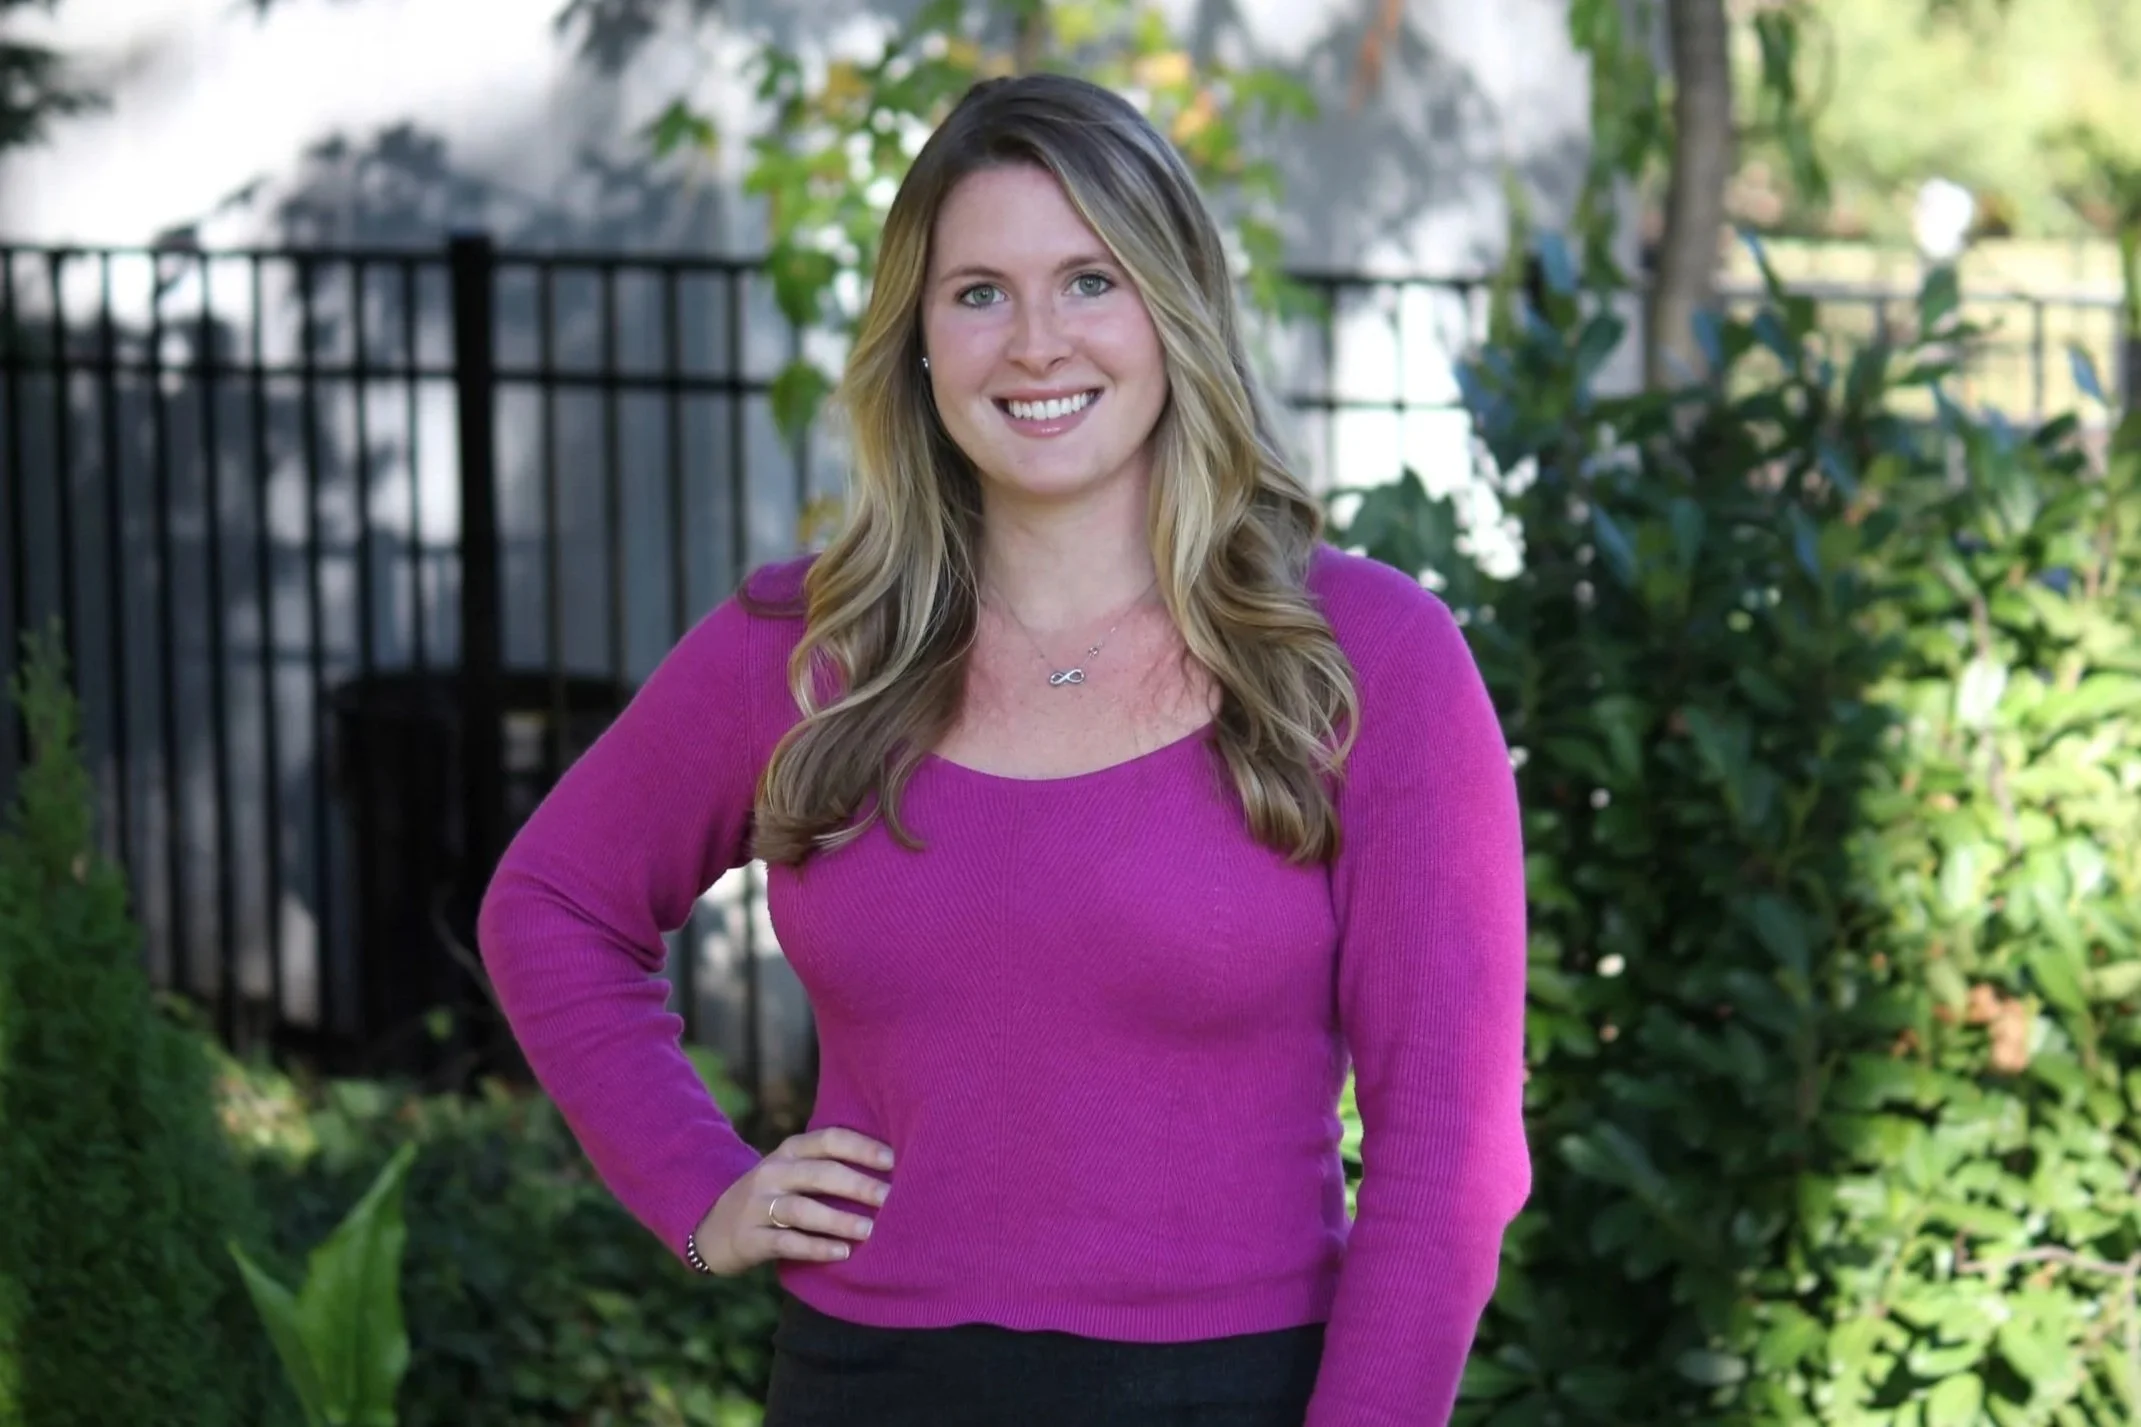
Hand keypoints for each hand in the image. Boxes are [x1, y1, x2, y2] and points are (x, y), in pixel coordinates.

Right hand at [690, 1127, 894, 1274]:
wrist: (713, 1227)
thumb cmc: (772, 1197)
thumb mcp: (791, 1172)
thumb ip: (827, 1166)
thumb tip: (891, 1170)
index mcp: (789, 1151)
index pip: (828, 1139)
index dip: (861, 1147)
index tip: (893, 1160)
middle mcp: (773, 1173)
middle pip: (819, 1173)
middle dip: (857, 1184)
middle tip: (890, 1197)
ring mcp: (758, 1205)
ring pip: (802, 1209)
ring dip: (837, 1219)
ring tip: (869, 1230)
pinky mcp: (751, 1238)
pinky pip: (786, 1242)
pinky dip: (816, 1248)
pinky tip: (842, 1253)